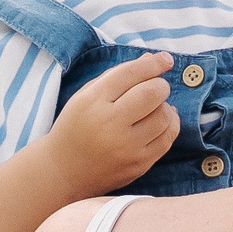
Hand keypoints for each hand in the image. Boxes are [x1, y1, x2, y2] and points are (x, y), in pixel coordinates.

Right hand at [46, 51, 179, 195]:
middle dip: (160, 85)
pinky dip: (169, 126)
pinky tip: (160, 122)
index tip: (165, 59)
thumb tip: (152, 60)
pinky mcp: (138, 165)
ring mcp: (125, 147)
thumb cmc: (75, 127)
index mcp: (92, 101)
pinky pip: (166, 140)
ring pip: (163, 117)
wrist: (63, 172)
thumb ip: (117, 75)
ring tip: (154, 108)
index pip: (130, 74)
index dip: (153, 63)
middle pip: (151, 94)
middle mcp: (109, 124)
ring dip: (164, 107)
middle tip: (156, 87)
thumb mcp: (86, 96)